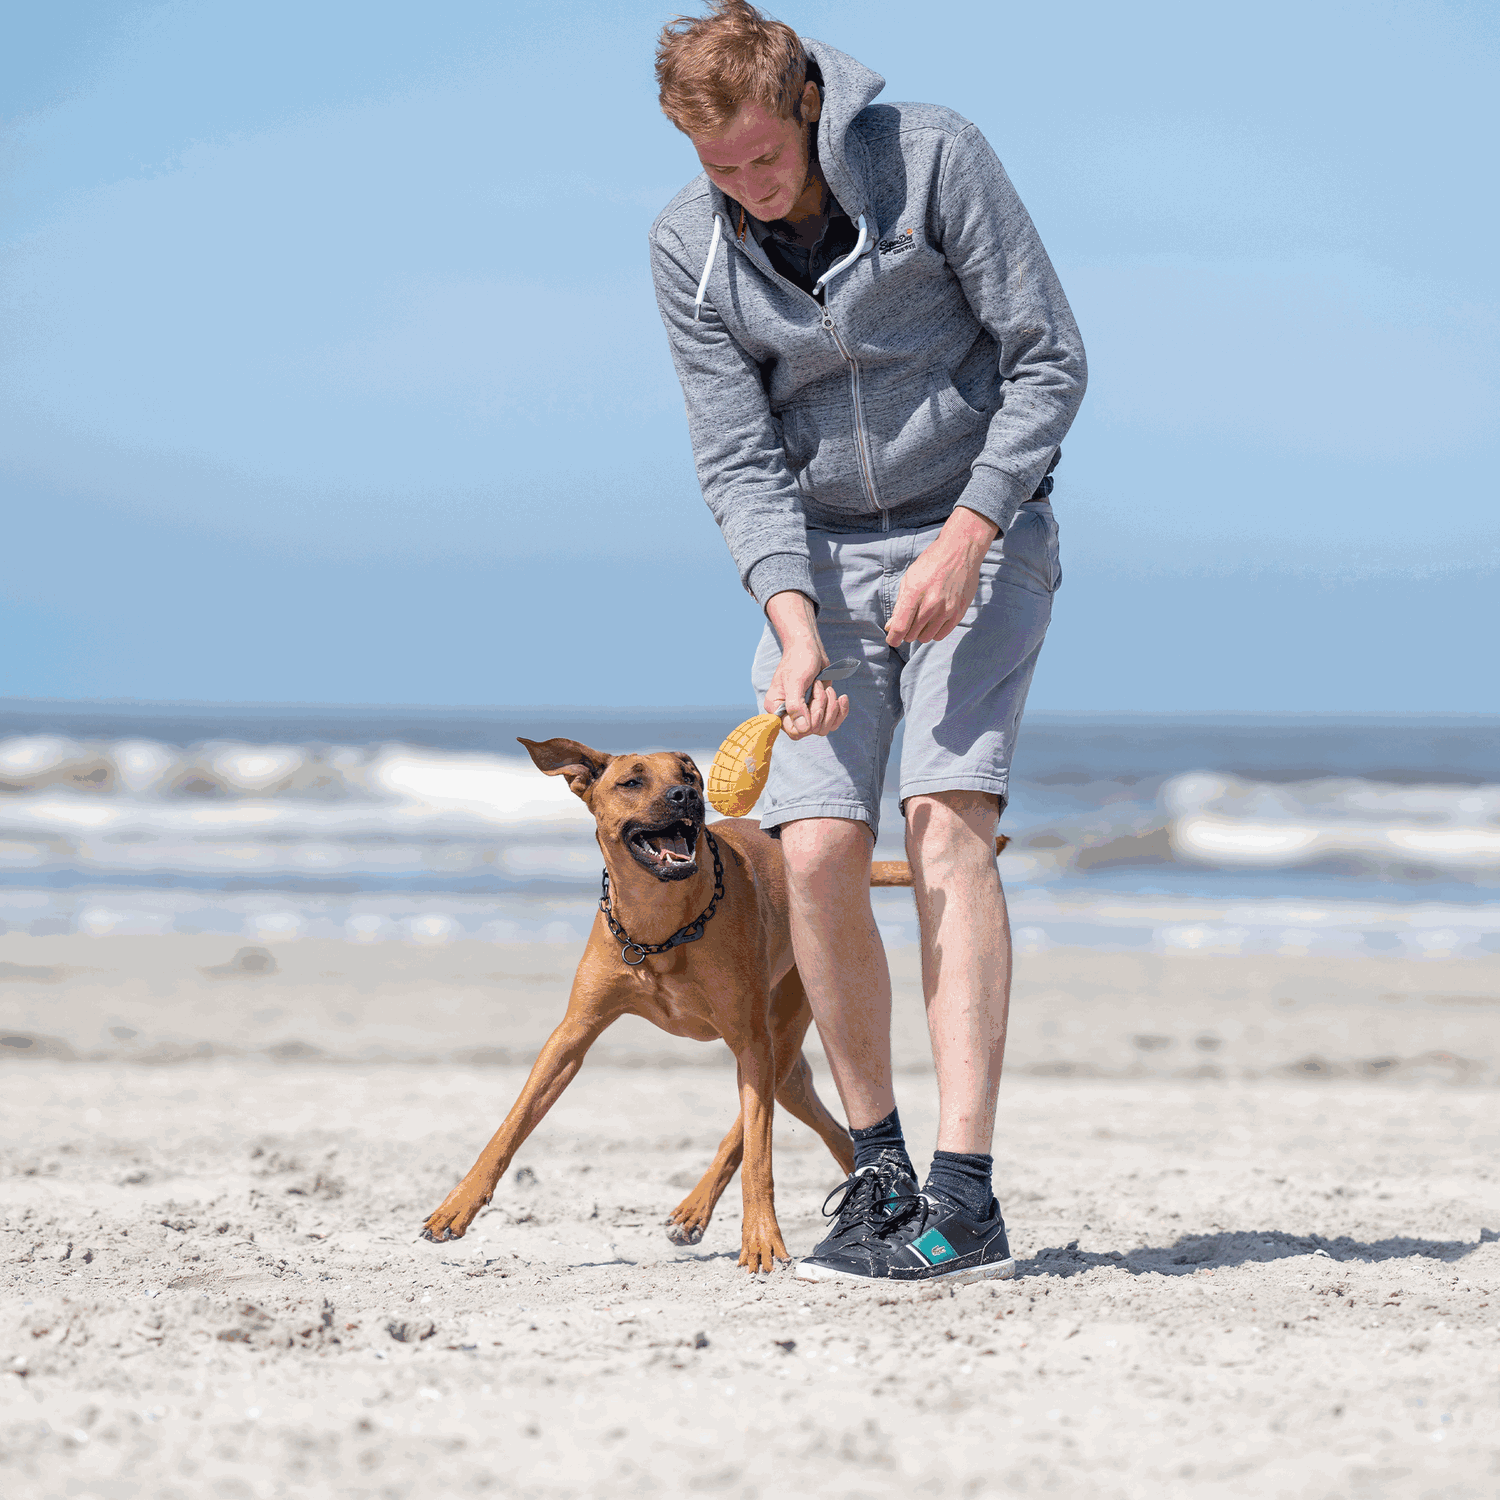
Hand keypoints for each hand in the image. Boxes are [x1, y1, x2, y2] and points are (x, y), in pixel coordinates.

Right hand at [763, 592, 850, 740]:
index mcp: (777, 709)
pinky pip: (834, 722)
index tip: (811, 701)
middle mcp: (789, 714)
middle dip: (821, 708)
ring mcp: (805, 713)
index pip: (794, 732)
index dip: (808, 722)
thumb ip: (796, 706)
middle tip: (819, 686)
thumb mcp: (795, 681)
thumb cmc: (799, 660)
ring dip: (831, 706)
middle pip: (812, 730)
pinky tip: (843, 697)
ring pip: (824, 727)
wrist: (809, 648)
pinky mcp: (819, 710)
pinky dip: (841, 711)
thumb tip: (803, 730)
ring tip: (826, 688)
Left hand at [885, 506, 998, 647]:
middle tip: (908, 622)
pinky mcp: (959, 613)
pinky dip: (934, 632)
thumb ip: (900, 605)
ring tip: (922, 619)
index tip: (892, 639)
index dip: (893, 638)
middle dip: (906, 632)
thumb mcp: (909, 579)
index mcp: (914, 593)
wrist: (960, 551)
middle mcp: (931, 604)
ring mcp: (947, 610)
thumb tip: (891, 627)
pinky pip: (941, 635)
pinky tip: (933, 621)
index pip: (900, 627)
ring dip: (920, 633)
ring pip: (926, 638)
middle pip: (912, 635)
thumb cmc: (931, 564)